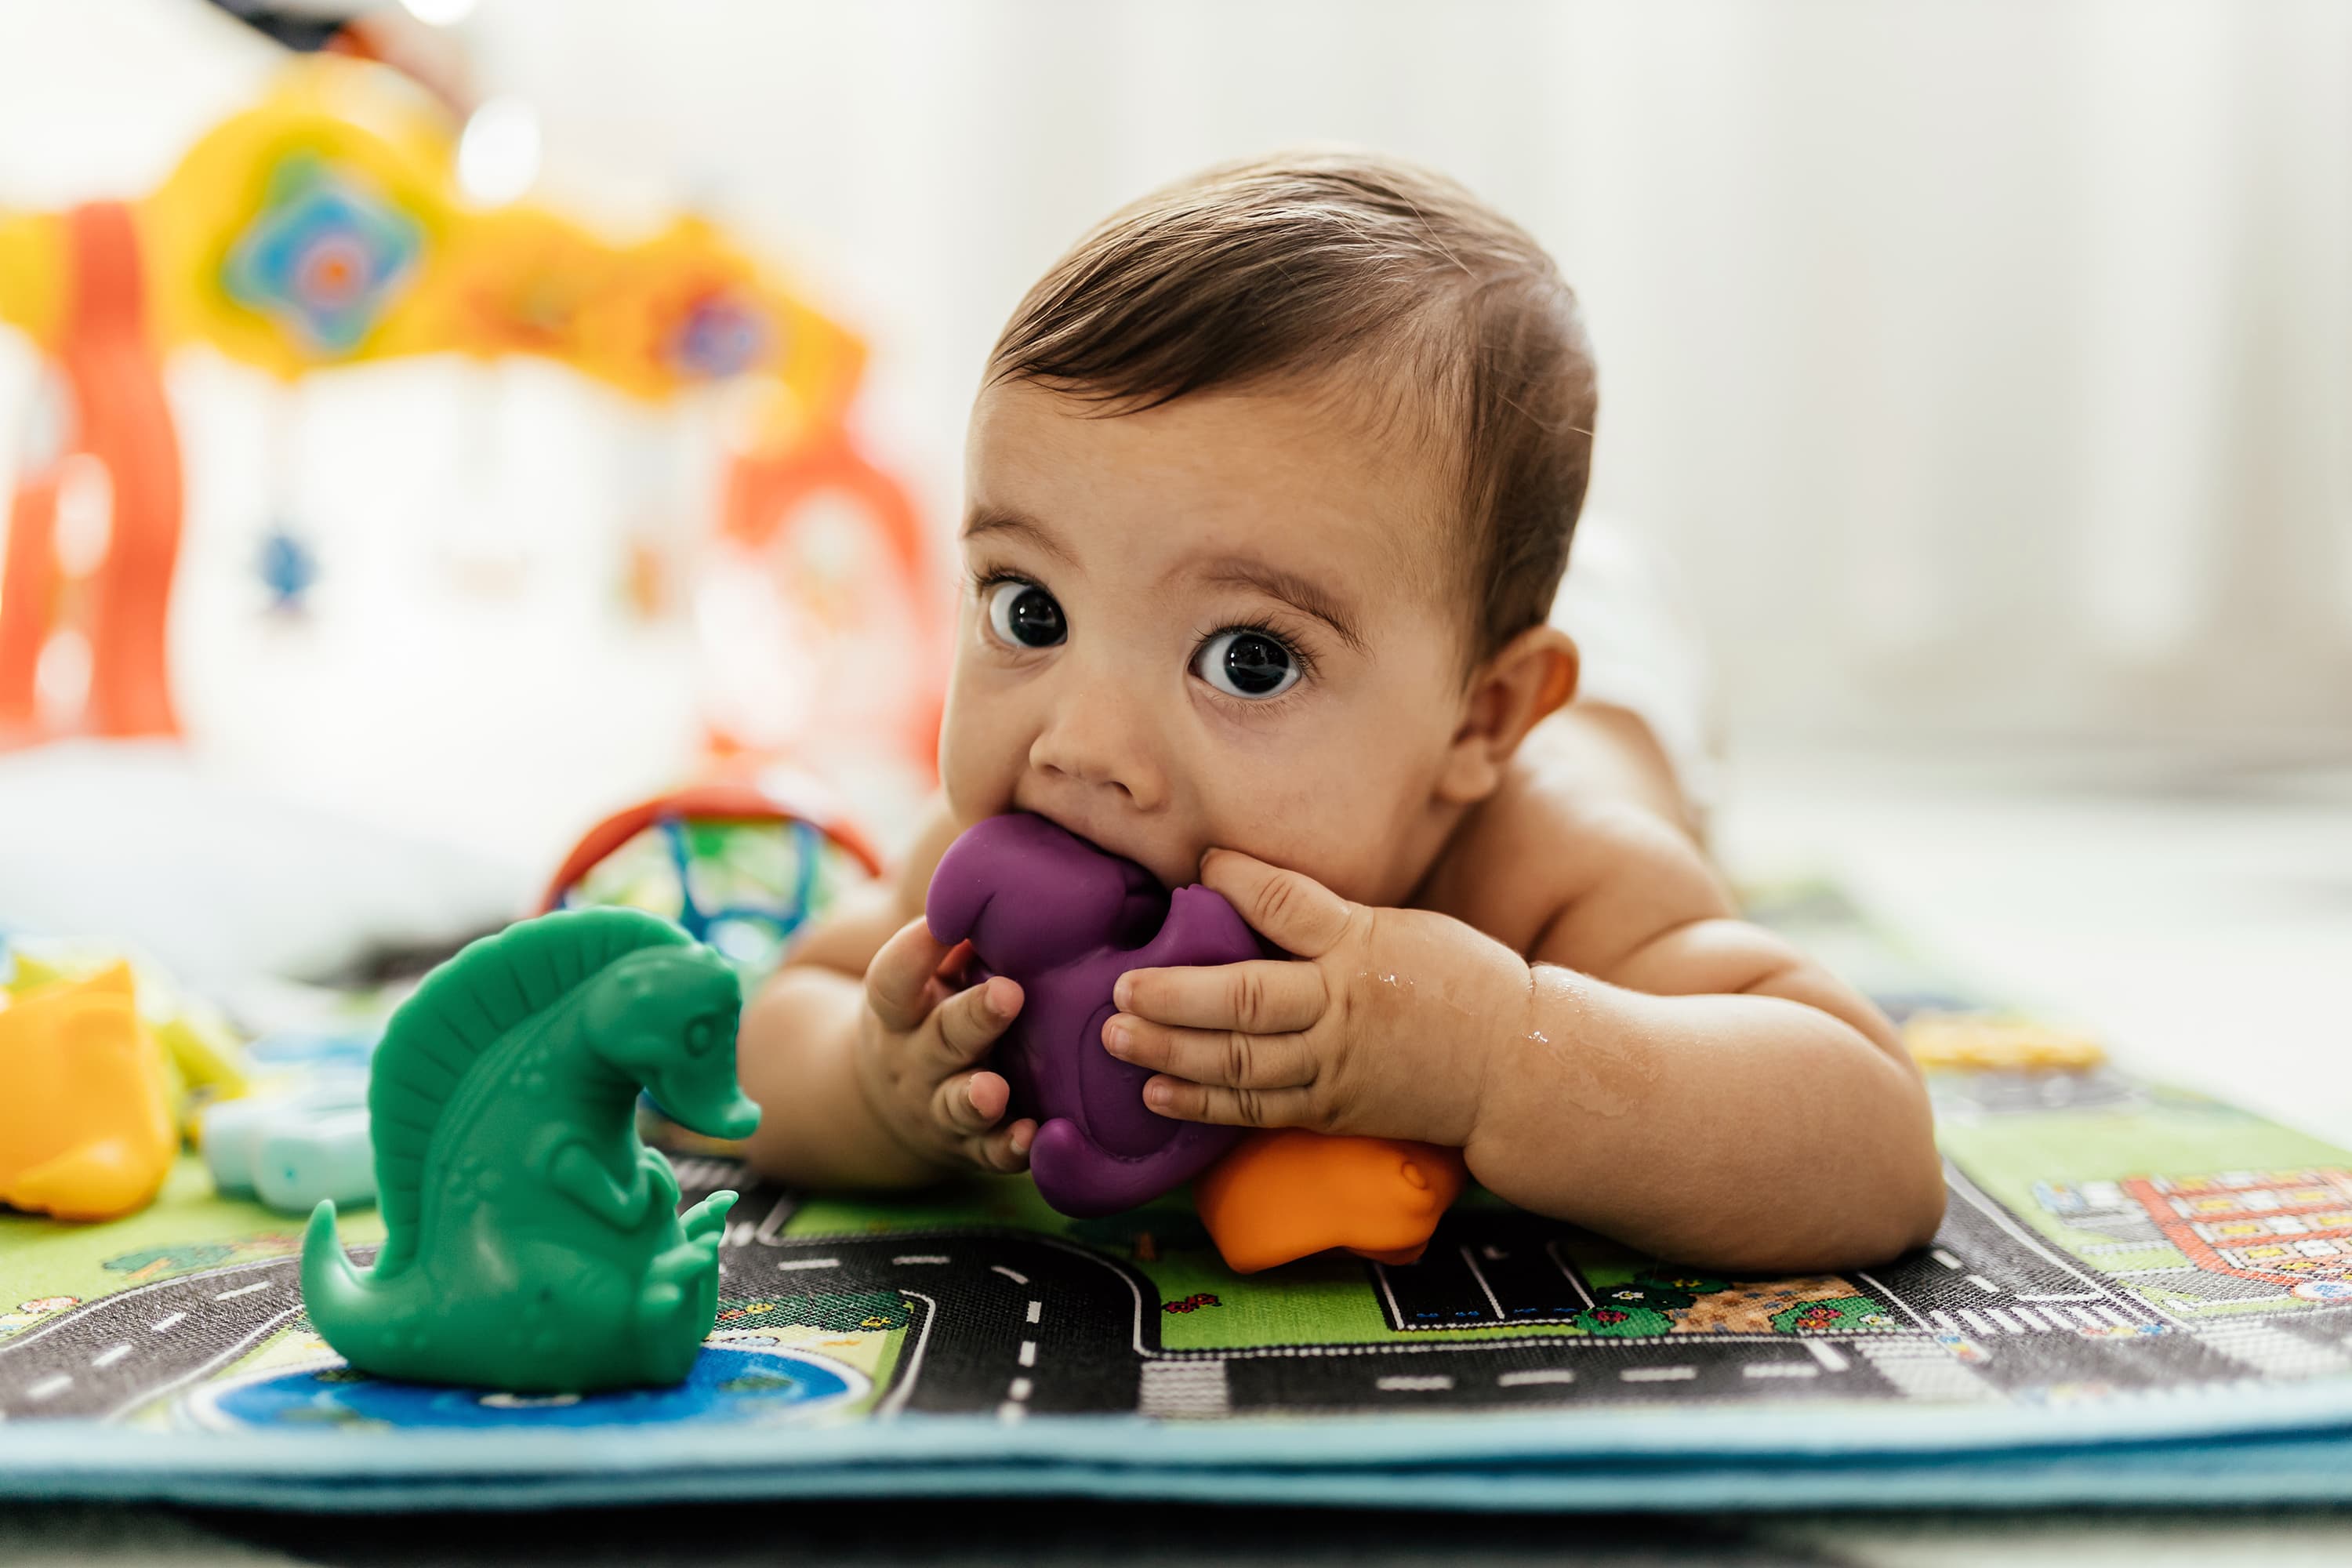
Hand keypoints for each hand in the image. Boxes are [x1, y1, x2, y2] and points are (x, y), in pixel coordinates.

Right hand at [854, 917, 1036, 1174]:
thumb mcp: (924, 983)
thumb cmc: (925, 1017)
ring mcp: (938, 1107)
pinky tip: (1034, 1136)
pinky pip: (988, 1154)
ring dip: (976, 1097)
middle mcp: (913, 1060)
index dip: (913, 952)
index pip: (894, 980)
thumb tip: (1009, 889)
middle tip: (1010, 993)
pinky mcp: (968, 1148)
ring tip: (994, 1091)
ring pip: (955, 1104)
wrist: (885, 1107)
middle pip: (940, 1038)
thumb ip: (957, 947)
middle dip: (974, 1018)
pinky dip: (1009, 1148)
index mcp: (898, 1011)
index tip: (940, 922)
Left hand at [1101, 850, 1525, 1143]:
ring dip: (1171, 1051)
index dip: (1240, 881)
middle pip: (1245, 997)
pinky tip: (1157, 1092)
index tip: (1202, 863)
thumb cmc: (1459, 985)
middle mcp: (1343, 1006)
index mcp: (1362, 945)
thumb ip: (1328, 918)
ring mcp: (1334, 1065)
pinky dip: (1203, 1104)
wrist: (1514, 1068)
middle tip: (1121, 987)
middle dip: (1175, 994)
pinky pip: (1257, 1110)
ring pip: (1240, 1062)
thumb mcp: (1404, 929)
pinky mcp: (1331, 1109)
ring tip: (1117, 1037)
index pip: (1289, 903)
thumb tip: (1247, 889)